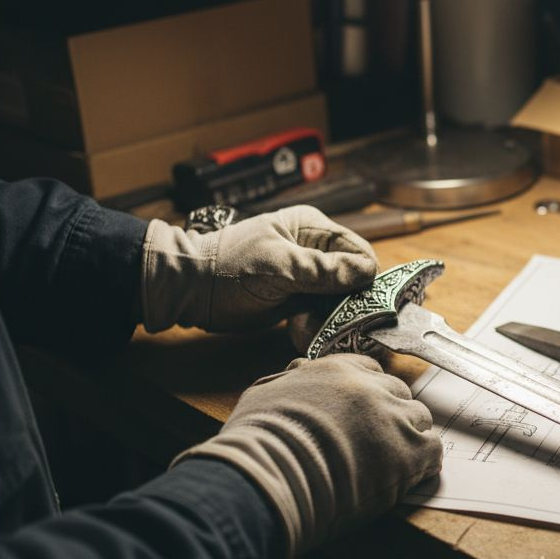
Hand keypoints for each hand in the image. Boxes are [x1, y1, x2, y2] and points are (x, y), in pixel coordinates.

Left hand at [140, 205, 376, 332]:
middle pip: (354, 278)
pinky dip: (316, 325)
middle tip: (331, 319)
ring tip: (307, 324)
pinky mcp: (298, 300)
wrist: (190, 290)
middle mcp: (315, 250)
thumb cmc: (231, 267)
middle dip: (347, 302)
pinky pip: (321, 315)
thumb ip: (323, 270)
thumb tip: (368, 272)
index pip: (359, 251)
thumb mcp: (279, 266)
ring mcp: (307, 277)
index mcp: (313, 229)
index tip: (360, 302)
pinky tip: (298, 329)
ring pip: (340, 300)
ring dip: (330, 317)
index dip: (364, 276)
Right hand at [171, 354, 442, 558]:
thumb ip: (291, 380)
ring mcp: (393, 418)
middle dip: (391, 415)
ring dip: (409, 438)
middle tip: (378, 443)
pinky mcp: (409, 453)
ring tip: (391, 463)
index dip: (369, 394)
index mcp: (336, 370)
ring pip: (419, 419)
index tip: (364, 414)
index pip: (370, 371)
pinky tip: (409, 476)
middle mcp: (370, 387)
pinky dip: (424, 464)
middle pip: (398, 393)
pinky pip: (433, 451)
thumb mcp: (265, 394)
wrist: (272, 477)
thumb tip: (298, 372)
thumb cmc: (258, 444)